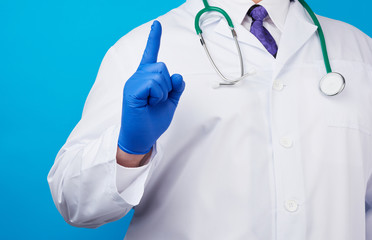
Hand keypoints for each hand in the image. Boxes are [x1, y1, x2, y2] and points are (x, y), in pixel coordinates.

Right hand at [118, 20, 184, 154]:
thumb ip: (175, 89)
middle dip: (167, 84)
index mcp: (145, 78)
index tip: (157, 24)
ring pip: (159, 74)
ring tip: (153, 103)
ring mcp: (133, 83)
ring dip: (163, 91)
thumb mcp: (170, 103)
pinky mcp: (131, 91)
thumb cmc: (153, 121)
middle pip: (162, 66)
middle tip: (158, 100)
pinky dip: (158, 95)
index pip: (151, 55)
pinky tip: (149, 103)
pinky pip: (153, 84)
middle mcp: (138, 77)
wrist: (142, 138)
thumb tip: (178, 76)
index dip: (154, 39)